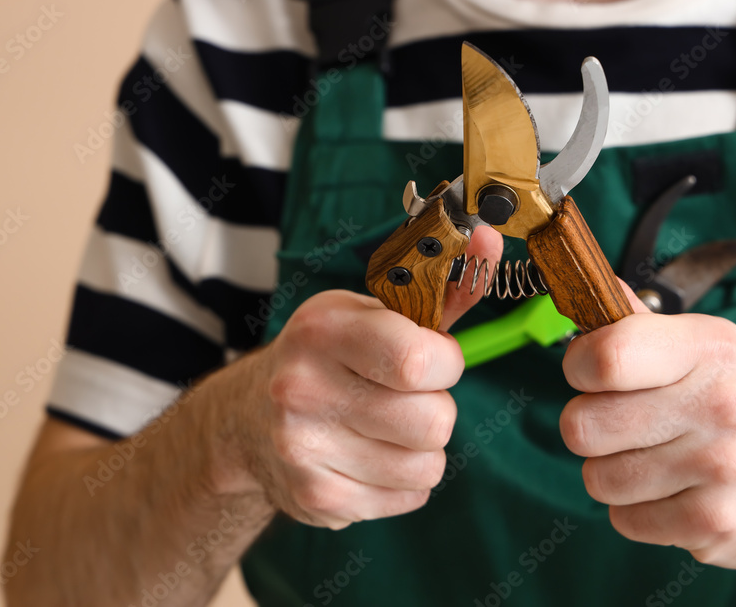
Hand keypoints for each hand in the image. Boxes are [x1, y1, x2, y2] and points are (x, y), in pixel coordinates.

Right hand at [229, 227, 502, 528]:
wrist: (247, 421)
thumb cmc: (328, 357)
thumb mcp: (370, 314)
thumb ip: (439, 289)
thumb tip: (488, 238)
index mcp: (322, 331)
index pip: (416, 361)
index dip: (444, 364)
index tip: (432, 360)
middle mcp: (304, 390)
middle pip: (434, 422)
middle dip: (435, 408)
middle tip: (405, 397)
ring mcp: (305, 450)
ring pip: (428, 464)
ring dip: (422, 448)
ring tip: (387, 428)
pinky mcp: (316, 499)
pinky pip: (411, 497)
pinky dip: (403, 479)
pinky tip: (370, 456)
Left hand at [560, 284, 735, 567]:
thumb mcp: (704, 347)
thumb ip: (639, 325)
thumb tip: (591, 288)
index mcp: (707, 349)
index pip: (606, 357)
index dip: (578, 367)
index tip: (588, 374)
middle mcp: (719, 405)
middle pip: (583, 426)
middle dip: (590, 428)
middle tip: (625, 425)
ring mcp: (722, 468)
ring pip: (598, 479)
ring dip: (613, 474)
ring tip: (655, 460)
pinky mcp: (717, 524)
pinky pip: (625, 521)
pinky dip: (637, 512)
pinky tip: (674, 493)